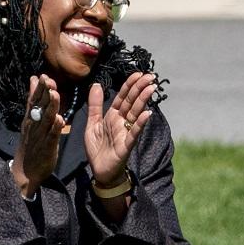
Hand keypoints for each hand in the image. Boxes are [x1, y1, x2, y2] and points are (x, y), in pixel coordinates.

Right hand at [11, 75, 63, 196]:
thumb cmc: (31, 143)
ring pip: (46, 119)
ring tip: (55, 94)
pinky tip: (59, 119)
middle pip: (39, 106)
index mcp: (30, 119)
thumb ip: (34, 101)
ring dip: (51, 106)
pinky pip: (52, 136)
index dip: (39, 88)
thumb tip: (33, 80)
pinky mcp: (47, 147)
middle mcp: (34, 125)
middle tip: (48, 79)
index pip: (34, 101)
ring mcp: (40, 136)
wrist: (25, 171)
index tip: (43, 75)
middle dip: (44, 93)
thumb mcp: (30, 120)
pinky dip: (55, 127)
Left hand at [85, 72, 156, 186]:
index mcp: (113, 116)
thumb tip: (97, 84)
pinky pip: (134, 133)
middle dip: (140, 88)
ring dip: (143, 101)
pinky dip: (141, 123)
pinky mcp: (126, 145)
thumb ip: (95, 105)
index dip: (129, 85)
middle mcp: (121, 122)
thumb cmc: (98, 149)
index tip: (138, 73)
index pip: (123, 97)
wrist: (100, 171)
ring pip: (135, 114)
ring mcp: (125, 133)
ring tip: (151, 88)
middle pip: (131, 102)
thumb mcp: (92, 123)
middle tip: (150, 76)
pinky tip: (148, 114)